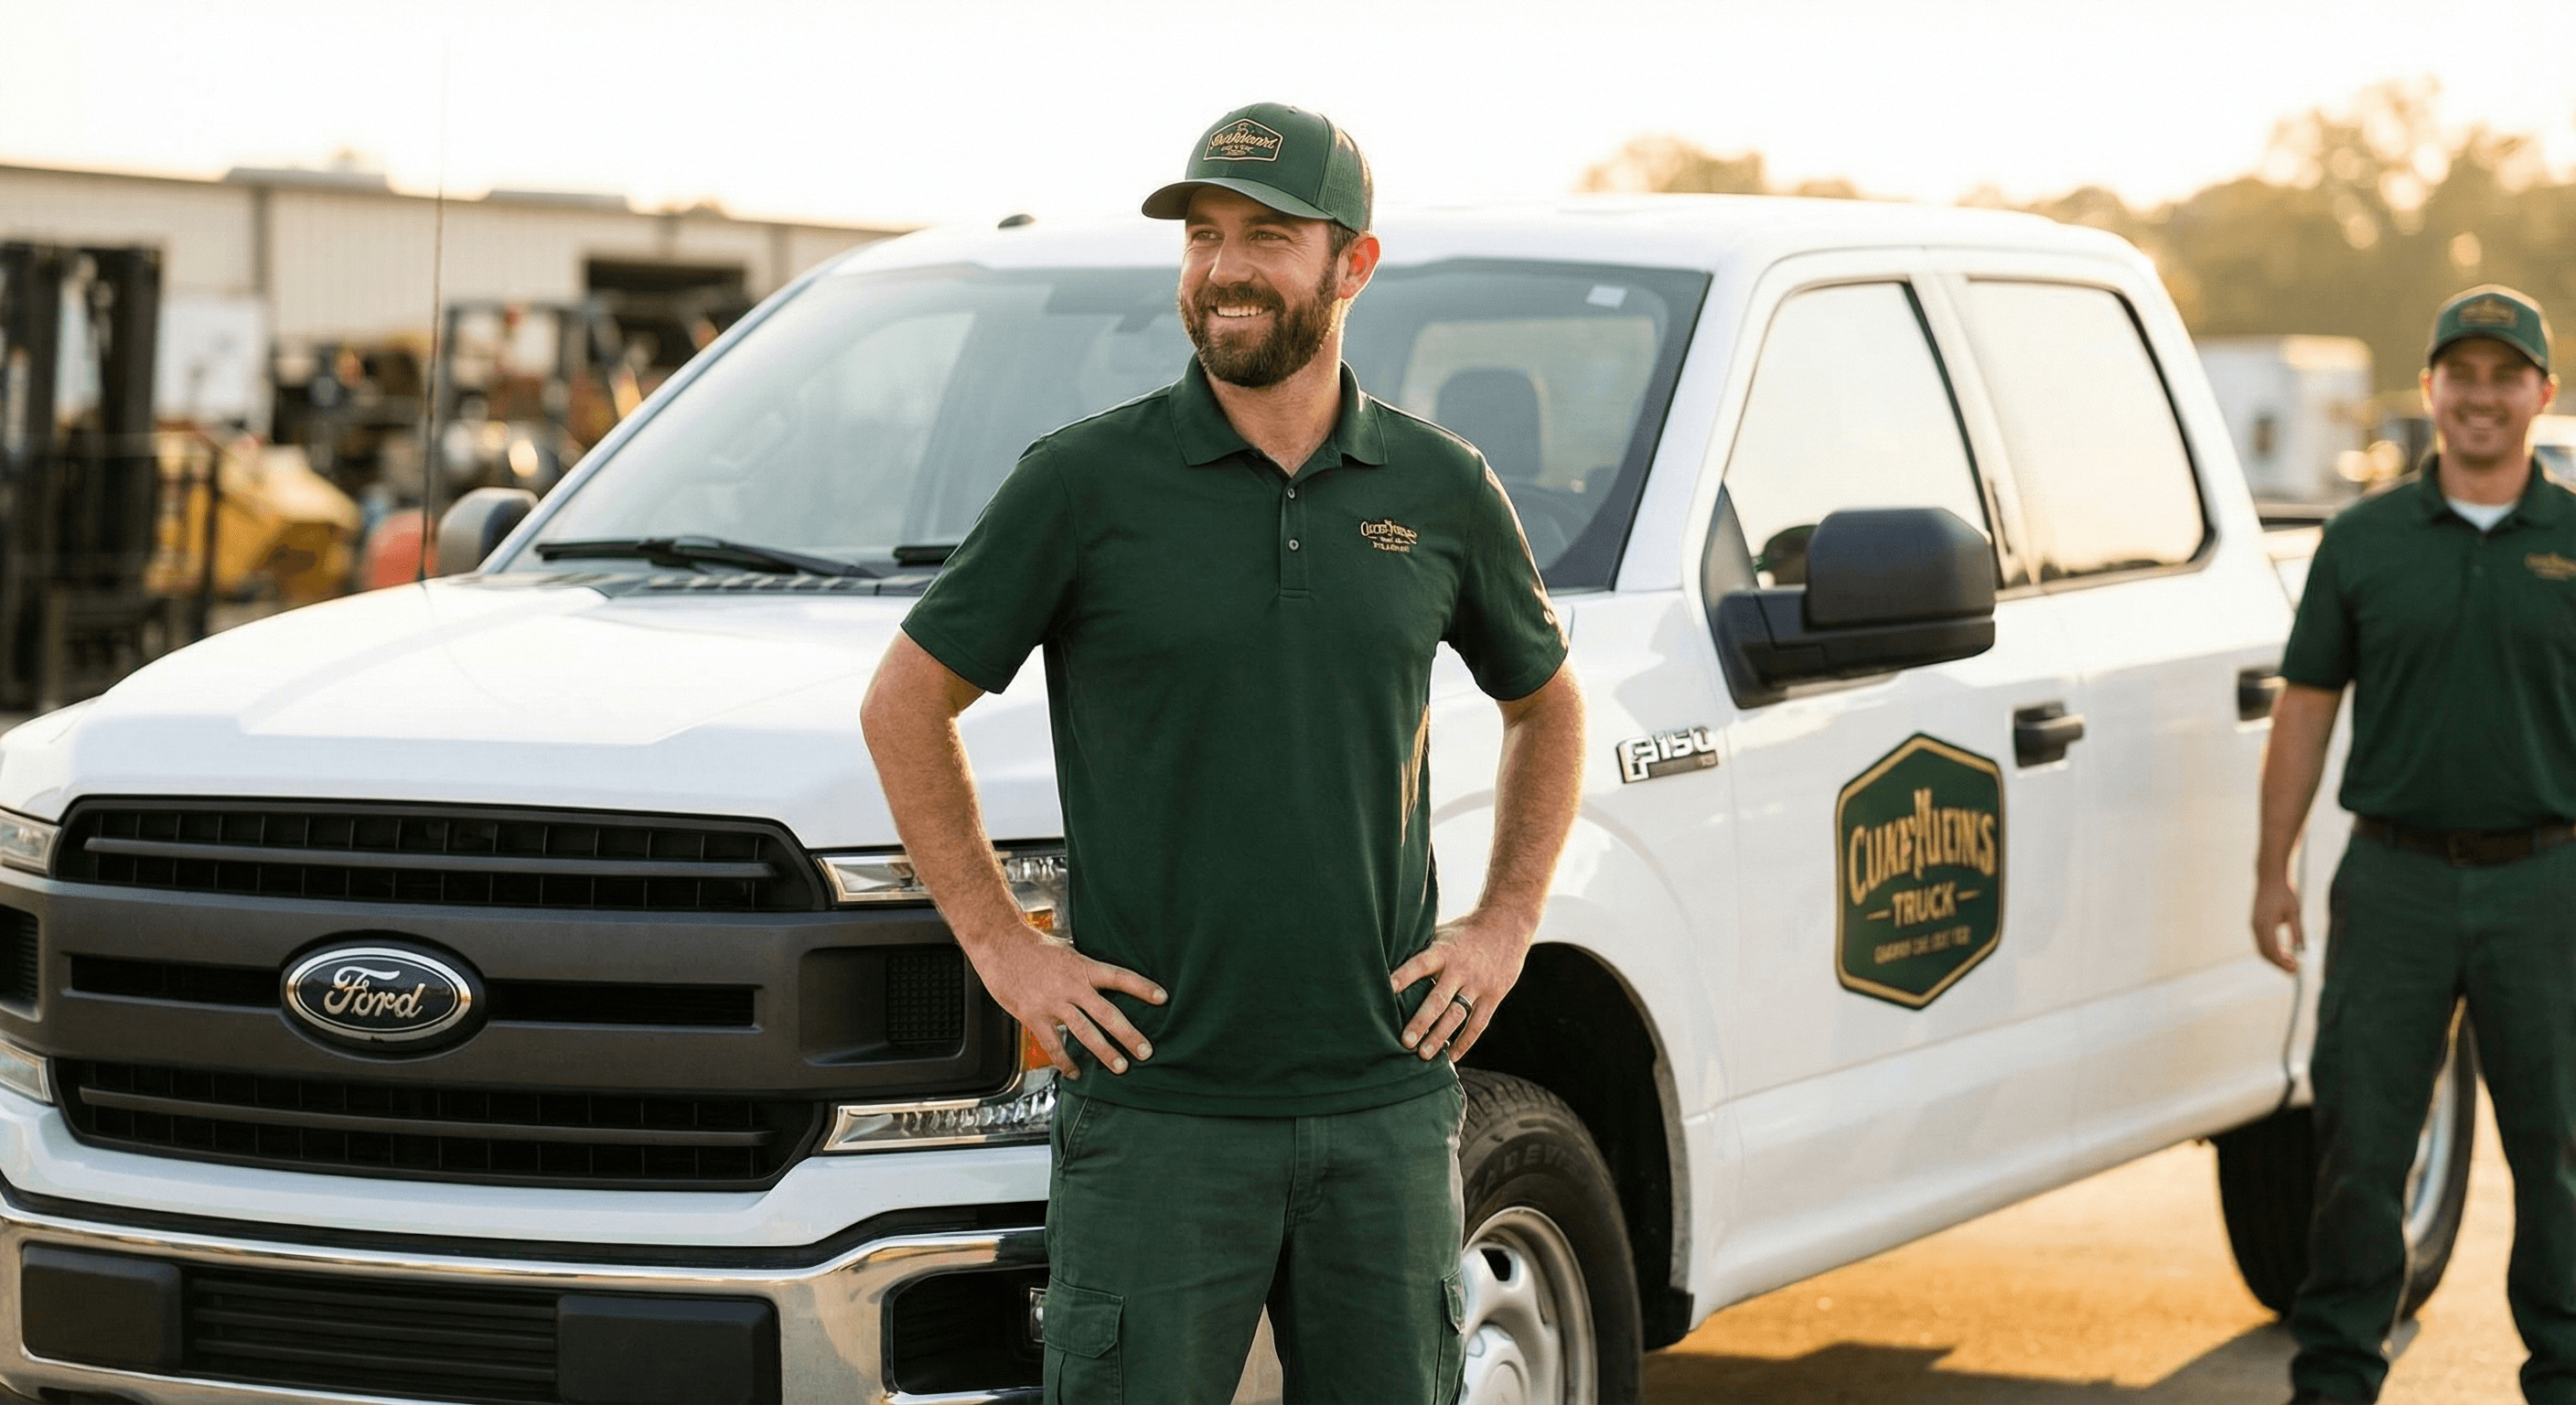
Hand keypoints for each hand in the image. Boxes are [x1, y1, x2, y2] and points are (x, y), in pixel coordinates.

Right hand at [964, 923, 1164, 1078]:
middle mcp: (1072, 986)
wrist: (1000, 945)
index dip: (1142, 987)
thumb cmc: (1034, 947)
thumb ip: (1085, 969)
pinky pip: (1053, 1045)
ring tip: (1121, 1067)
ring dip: (1104, 1052)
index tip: (1163, 998)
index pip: (1119, 977)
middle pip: (1107, 1014)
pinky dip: (1065, 1061)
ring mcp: (1053, 1003)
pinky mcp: (1034, 1016)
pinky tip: (1075, 1073)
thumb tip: (1105, 980)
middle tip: (1146, 1052)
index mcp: (1083, 967)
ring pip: (1084, 1033)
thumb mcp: (1067, 951)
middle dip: (1129, 1035)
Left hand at [1390, 908, 1532, 1061]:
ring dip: (1440, 1036)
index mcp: (1444, 950)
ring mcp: (1479, 984)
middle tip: (1405, 1041)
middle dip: (1421, 1021)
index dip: (1404, 976)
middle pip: (1439, 999)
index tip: (1387, 989)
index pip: (1421, 964)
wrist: (1507, 925)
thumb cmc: (1463, 932)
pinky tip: (1452, 1056)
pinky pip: (1478, 1023)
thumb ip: (1421, 951)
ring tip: (1424, 1055)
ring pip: (1458, 1015)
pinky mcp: (1493, 996)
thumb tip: (1385, 964)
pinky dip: (1465, 1041)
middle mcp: (1461, 969)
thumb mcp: (1442, 934)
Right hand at [2251, 873, 2303, 973]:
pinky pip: (2261, 942)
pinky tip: (2285, 951)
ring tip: (2292, 962)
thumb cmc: (2284, 893)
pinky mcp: (2256, 923)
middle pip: (2265, 953)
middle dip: (2279, 964)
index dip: (2283, 963)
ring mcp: (2254, 925)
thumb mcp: (2294, 911)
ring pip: (2262, 949)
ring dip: (2275, 958)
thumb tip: (2300, 951)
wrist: (2270, 877)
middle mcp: (2256, 927)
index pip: (2272, 951)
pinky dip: (2272, 950)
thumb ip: (2296, 931)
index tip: (2297, 968)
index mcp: (2265, 924)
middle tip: (2295, 970)